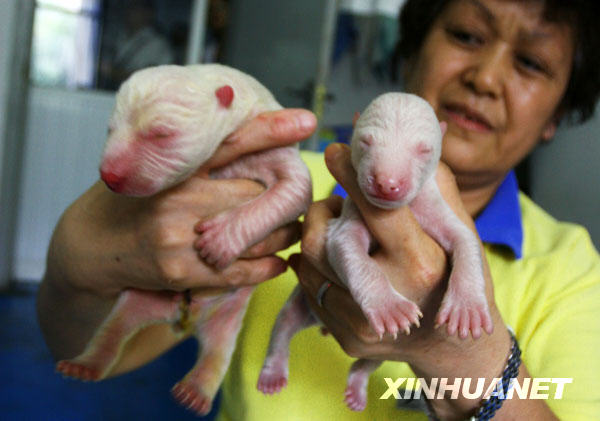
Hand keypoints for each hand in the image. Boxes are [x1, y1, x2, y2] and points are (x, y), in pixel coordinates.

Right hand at [64, 108, 316, 296]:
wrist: (91, 247)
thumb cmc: (134, 202)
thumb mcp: (165, 170)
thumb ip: (208, 154)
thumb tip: (263, 132)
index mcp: (178, 167)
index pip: (235, 146)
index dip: (272, 137)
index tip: (306, 125)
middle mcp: (180, 199)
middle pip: (257, 198)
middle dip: (281, 204)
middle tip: (297, 204)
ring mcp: (179, 238)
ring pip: (255, 238)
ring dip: (281, 238)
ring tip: (291, 233)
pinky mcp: (179, 271)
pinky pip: (239, 272)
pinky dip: (266, 269)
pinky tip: (279, 263)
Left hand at [294, 142, 510, 417]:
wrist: (454, 346)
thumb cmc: (460, 279)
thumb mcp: (460, 231)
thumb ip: (433, 188)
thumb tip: (404, 147)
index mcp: (422, 263)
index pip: (377, 210)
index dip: (351, 177)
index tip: (335, 151)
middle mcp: (390, 295)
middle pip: (329, 240)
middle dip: (324, 208)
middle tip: (336, 200)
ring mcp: (364, 322)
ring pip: (311, 261)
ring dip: (316, 233)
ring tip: (338, 227)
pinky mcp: (346, 337)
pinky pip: (310, 287)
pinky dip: (314, 263)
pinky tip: (333, 254)